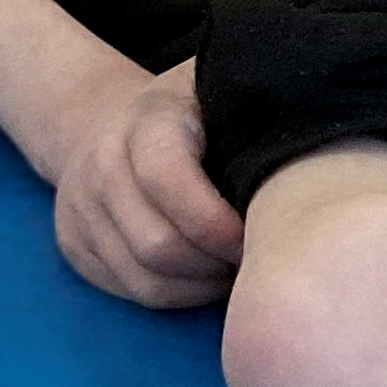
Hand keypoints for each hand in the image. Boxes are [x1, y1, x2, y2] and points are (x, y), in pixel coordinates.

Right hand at [50, 56, 245, 308]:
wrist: (108, 121)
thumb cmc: (194, 111)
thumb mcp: (224, 91)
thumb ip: (256, 113)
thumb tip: (312, 164)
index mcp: (147, 120)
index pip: (166, 179)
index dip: (216, 222)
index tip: (257, 233)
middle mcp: (102, 163)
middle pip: (156, 245)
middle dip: (214, 265)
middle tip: (254, 260)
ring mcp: (80, 208)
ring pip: (145, 280)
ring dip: (200, 287)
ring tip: (235, 270)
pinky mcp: (75, 245)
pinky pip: (133, 293)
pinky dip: (179, 295)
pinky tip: (207, 275)